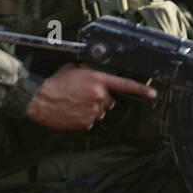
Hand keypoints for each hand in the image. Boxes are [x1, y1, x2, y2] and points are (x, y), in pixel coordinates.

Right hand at [25, 63, 156, 130]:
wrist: (39, 99)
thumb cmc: (55, 82)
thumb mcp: (74, 69)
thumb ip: (90, 73)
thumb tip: (94, 75)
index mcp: (97, 80)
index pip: (125, 84)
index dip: (141, 90)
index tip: (153, 93)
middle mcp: (98, 95)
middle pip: (110, 100)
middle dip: (101, 98)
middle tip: (85, 95)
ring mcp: (93, 111)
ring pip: (100, 111)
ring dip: (92, 108)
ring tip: (76, 103)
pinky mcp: (85, 123)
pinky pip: (91, 121)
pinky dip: (84, 118)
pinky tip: (72, 111)